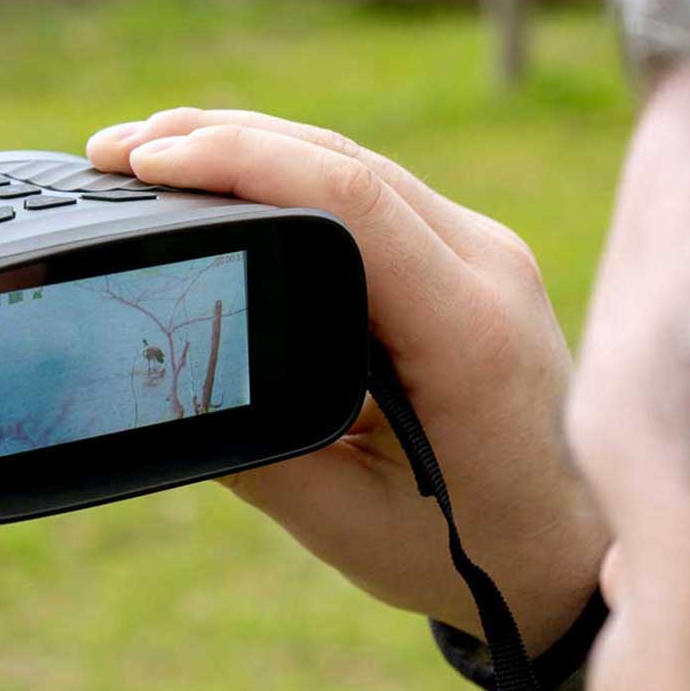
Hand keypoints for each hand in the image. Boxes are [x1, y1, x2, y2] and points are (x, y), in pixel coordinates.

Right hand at [86, 109, 608, 650]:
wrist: (572, 551)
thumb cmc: (472, 549)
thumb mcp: (343, 519)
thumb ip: (251, 452)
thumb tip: (158, 387)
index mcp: (469, 331)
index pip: (352, 202)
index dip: (243, 162)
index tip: (148, 163)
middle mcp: (491, 271)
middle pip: (349, 163)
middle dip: (225, 139)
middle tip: (117, 150)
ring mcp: (489, 257)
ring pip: (362, 167)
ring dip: (258, 148)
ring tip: (153, 153)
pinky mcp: (474, 262)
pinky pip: (381, 196)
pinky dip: (300, 178)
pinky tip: (234, 181)